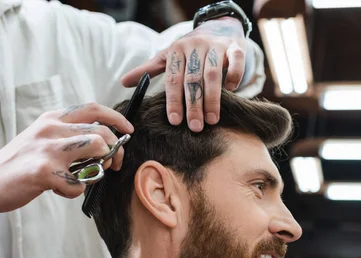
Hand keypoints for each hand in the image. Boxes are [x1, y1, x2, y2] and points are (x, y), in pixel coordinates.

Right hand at [0, 103, 133, 214]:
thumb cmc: (19, 164)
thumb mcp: (42, 140)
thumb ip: (69, 138)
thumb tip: (104, 146)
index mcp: (52, 119)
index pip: (93, 108)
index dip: (116, 118)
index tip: (128, 130)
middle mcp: (51, 129)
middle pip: (101, 131)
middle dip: (115, 150)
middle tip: (113, 165)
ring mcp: (47, 149)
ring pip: (96, 147)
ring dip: (100, 167)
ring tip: (84, 177)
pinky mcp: (44, 171)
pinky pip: (79, 183)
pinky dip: (75, 191)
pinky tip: (59, 191)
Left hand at [122, 17, 246, 132]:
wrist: (218, 27)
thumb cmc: (191, 48)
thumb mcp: (169, 56)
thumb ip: (149, 70)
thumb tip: (124, 82)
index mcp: (176, 50)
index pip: (173, 79)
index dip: (173, 100)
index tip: (174, 121)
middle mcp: (195, 46)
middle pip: (193, 79)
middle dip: (193, 105)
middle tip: (195, 127)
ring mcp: (216, 46)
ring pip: (213, 73)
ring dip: (212, 98)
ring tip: (211, 120)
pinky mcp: (235, 47)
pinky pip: (236, 61)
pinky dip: (234, 76)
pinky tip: (231, 91)